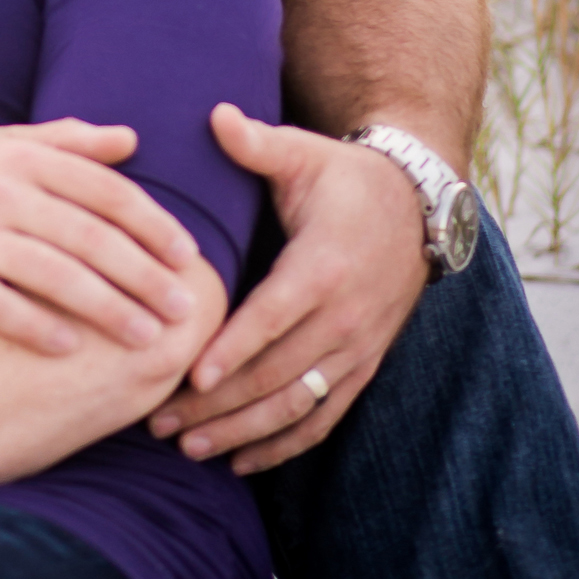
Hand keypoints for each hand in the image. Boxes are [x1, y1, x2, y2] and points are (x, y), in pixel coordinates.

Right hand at [0, 119, 201, 356]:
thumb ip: (61, 142)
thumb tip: (130, 139)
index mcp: (13, 156)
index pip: (103, 190)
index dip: (153, 225)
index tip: (187, 259)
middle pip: (88, 236)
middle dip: (144, 276)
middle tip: (183, 311)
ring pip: (53, 274)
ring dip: (108, 309)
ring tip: (145, 340)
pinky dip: (39, 328)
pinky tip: (73, 349)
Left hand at [149, 105, 429, 472]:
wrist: (418, 206)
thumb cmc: (344, 177)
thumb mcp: (304, 154)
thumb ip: (258, 142)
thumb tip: (216, 115)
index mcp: (323, 268)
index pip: (274, 317)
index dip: (234, 348)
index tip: (191, 375)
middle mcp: (346, 317)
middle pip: (278, 373)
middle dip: (219, 404)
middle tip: (160, 424)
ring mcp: (357, 347)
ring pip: (298, 404)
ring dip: (244, 431)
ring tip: (189, 449)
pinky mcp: (363, 363)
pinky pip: (325, 415)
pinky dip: (286, 444)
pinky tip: (242, 463)